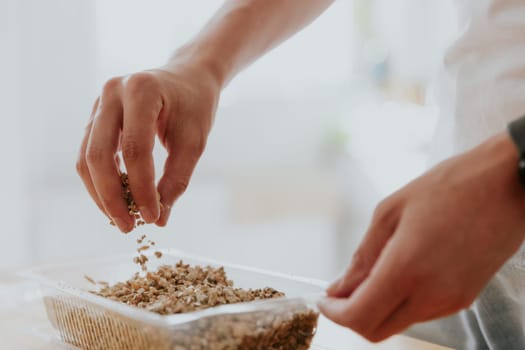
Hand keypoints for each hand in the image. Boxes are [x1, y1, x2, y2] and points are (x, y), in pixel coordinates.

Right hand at [76, 61, 220, 231]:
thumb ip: (177, 179)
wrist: (187, 77)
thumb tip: (158, 220)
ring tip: (121, 220)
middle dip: (111, 197)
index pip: (135, 149)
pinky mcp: (96, 117)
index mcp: (141, 90)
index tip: (152, 217)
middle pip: (99, 154)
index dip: (141, 188)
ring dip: (100, 193)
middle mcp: (112, 93)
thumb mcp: (194, 142)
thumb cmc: (195, 107)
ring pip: (86, 157)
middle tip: (128, 227)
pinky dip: (100, 181)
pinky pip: (89, 154)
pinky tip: (116, 201)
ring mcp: (99, 103)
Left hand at [319, 132, 524, 341]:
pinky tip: (395, 274)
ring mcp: (451, 301)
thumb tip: (340, 287)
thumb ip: (363, 256)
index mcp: (407, 269)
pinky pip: (420, 312)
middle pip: (376, 330)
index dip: (334, 313)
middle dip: (351, 316)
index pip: (359, 316)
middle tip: (340, 291)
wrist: (507, 184)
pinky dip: (399, 301)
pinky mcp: (464, 298)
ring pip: (398, 323)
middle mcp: (431, 295)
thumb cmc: (447, 188)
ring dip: (375, 308)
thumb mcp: (391, 211)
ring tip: (369, 275)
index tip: (324, 299)